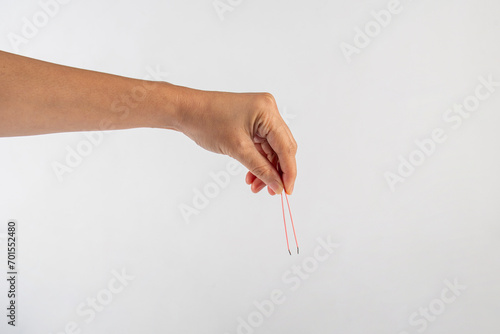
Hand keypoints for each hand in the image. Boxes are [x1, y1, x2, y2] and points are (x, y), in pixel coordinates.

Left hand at [174, 88, 296, 194]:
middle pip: (282, 148)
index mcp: (267, 111)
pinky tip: (251, 175)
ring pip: (272, 149)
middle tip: (272, 191)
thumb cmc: (207, 122)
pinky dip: (258, 161)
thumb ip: (261, 169)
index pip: (286, 146)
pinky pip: (262, 145)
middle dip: (277, 171)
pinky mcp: (254, 122)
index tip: (287, 191)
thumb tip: (278, 186)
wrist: (186, 111)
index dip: (289, 171)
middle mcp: (268, 110)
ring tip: (254, 186)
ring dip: (266, 169)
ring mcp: (261, 116)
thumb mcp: (237, 149)